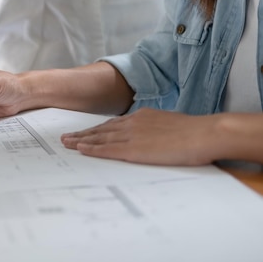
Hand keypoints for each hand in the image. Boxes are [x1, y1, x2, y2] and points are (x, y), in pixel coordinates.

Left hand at [60, 108, 220, 165]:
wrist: (203, 133)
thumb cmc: (193, 132)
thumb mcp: (169, 124)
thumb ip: (155, 128)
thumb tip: (152, 135)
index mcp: (141, 117)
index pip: (113, 124)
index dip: (97, 129)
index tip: (85, 132)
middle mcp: (132, 123)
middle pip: (101, 129)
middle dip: (82, 134)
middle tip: (65, 137)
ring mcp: (131, 135)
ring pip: (99, 138)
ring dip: (81, 141)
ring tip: (66, 143)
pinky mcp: (134, 149)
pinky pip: (107, 149)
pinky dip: (92, 149)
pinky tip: (81, 150)